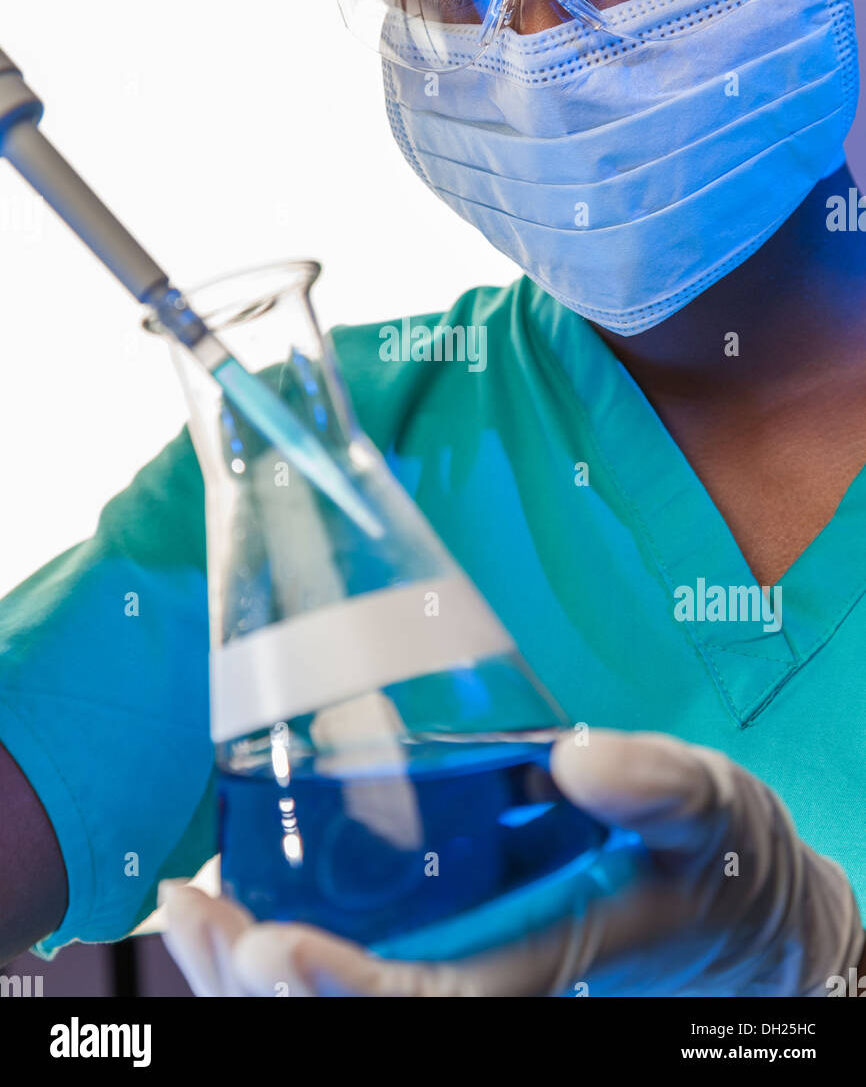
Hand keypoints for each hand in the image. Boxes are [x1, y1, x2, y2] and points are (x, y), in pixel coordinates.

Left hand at [159, 729, 863, 996]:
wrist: (730, 906)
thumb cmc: (717, 866)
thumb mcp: (710, 812)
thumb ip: (656, 786)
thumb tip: (577, 755)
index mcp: (539, 967)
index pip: (426, 1008)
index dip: (340, 992)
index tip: (271, 945)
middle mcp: (483, 985)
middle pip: (347, 1020)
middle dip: (254, 981)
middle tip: (192, 910)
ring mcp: (458, 971)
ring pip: (333, 1007)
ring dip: (244, 969)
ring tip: (186, 908)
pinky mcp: (448, 946)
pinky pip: (351, 968)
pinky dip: (276, 948)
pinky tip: (233, 900)